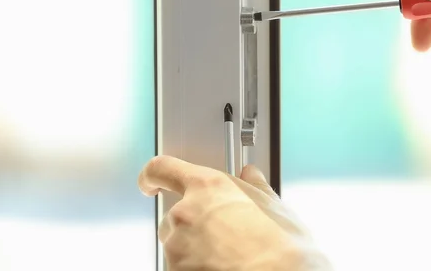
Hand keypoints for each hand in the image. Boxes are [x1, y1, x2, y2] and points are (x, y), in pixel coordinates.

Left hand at [138, 156, 331, 270]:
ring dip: (194, 248)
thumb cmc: (280, 248)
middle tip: (222, 233)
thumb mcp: (274, 207)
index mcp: (207, 187)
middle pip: (174, 214)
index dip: (152, 175)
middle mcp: (185, 213)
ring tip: (228, 256)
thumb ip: (254, 186)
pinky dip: (195, 268)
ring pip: (177, 245)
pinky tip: (223, 268)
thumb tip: (251, 176)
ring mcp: (177, 248)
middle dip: (193, 223)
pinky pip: (180, 267)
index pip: (162, 169)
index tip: (151, 182)